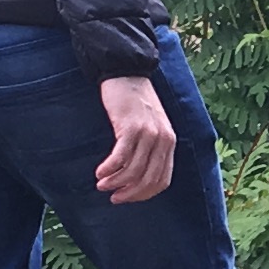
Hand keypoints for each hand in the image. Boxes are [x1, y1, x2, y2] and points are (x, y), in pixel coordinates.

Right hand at [95, 75, 177, 203]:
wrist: (127, 72)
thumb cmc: (135, 101)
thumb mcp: (150, 125)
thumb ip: (150, 147)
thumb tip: (135, 176)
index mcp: (169, 142)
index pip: (161, 180)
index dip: (143, 194)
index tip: (126, 197)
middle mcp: (162, 140)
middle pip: (148, 179)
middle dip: (129, 193)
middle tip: (113, 197)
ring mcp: (148, 133)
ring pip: (133, 171)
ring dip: (115, 183)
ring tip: (102, 184)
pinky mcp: (131, 127)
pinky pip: (121, 157)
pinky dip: (109, 169)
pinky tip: (100, 172)